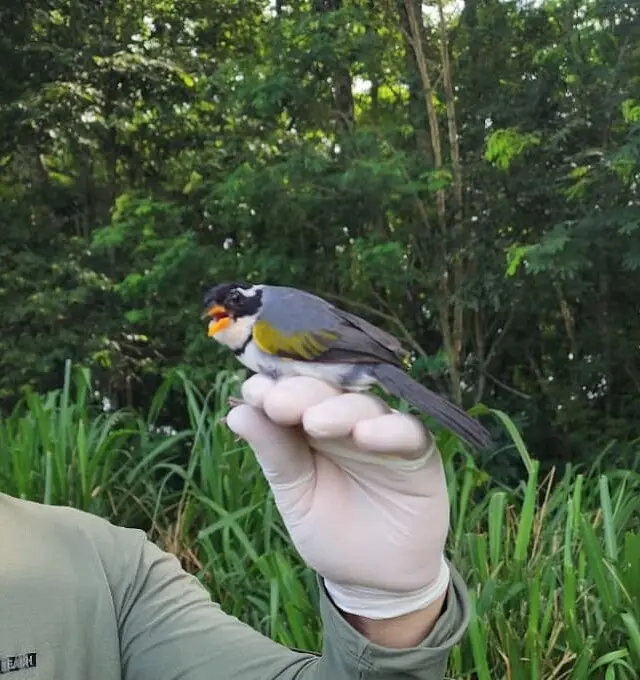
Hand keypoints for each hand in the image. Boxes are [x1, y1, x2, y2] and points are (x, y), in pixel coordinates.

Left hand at [226, 375, 450, 628]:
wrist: (375, 579)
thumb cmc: (330, 531)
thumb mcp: (296, 496)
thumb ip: (275, 454)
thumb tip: (236, 412)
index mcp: (310, 426)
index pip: (292, 395)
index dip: (272, 389)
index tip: (251, 392)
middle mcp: (345, 420)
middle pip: (326, 393)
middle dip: (301, 394)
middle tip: (278, 402)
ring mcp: (382, 432)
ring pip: (364, 406)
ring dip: (338, 410)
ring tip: (315, 422)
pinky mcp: (418, 451)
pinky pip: (407, 432)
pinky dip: (388, 430)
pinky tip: (364, 436)